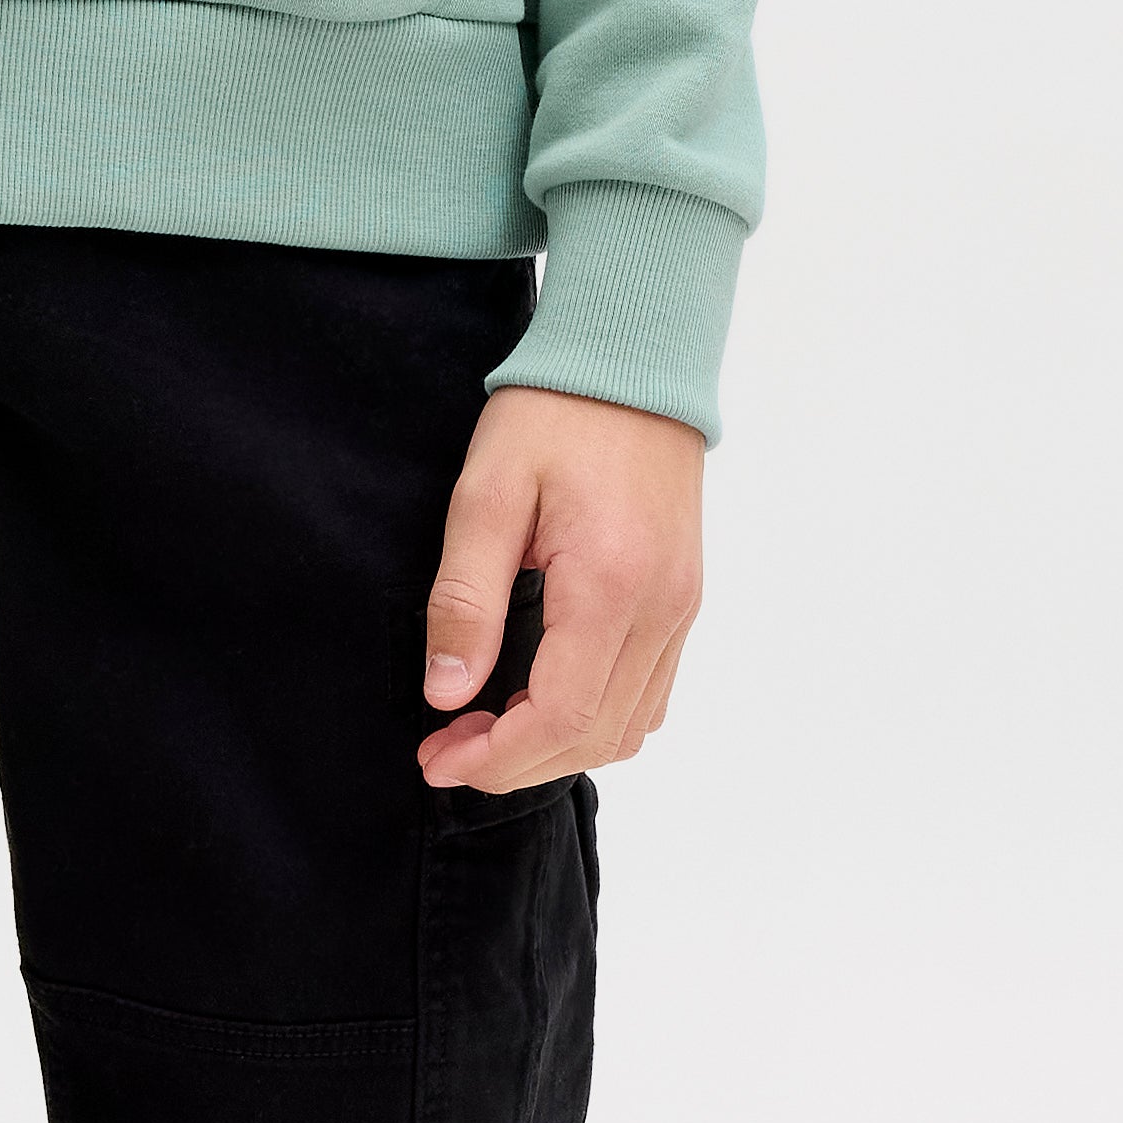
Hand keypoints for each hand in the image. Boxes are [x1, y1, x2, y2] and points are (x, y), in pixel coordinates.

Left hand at [416, 387, 703, 791]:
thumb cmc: (553, 415)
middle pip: (597, 736)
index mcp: (610, 585)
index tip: (438, 759)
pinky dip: (597, 719)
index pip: (563, 716)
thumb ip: (465, 598)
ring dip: (558, 747)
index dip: (498, 758)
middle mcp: (661, 608)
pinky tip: (542, 700)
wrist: (633, 359)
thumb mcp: (485, 495)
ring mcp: (681, 607)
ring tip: (487, 731)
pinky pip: (650, 693)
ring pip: (630, 726)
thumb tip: (448, 694)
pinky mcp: (684, 598)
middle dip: (518, 763)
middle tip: (447, 751)